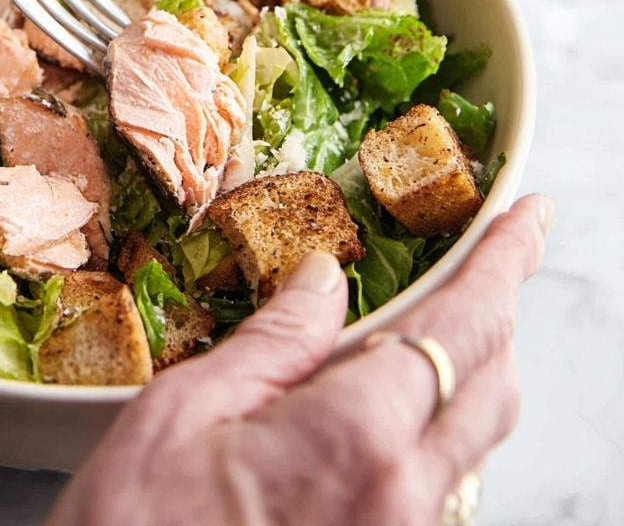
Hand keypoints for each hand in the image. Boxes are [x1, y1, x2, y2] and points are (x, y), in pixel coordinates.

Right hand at [46, 194, 552, 525]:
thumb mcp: (186, 412)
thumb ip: (275, 341)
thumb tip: (324, 278)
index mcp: (356, 438)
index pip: (462, 325)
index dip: (507, 260)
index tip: (529, 217)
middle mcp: (403, 499)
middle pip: (493, 383)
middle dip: (497, 311)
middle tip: (485, 260)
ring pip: (476, 441)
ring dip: (471, 372)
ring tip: (434, 324)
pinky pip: (445, 487)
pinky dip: (439, 430)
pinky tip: (391, 410)